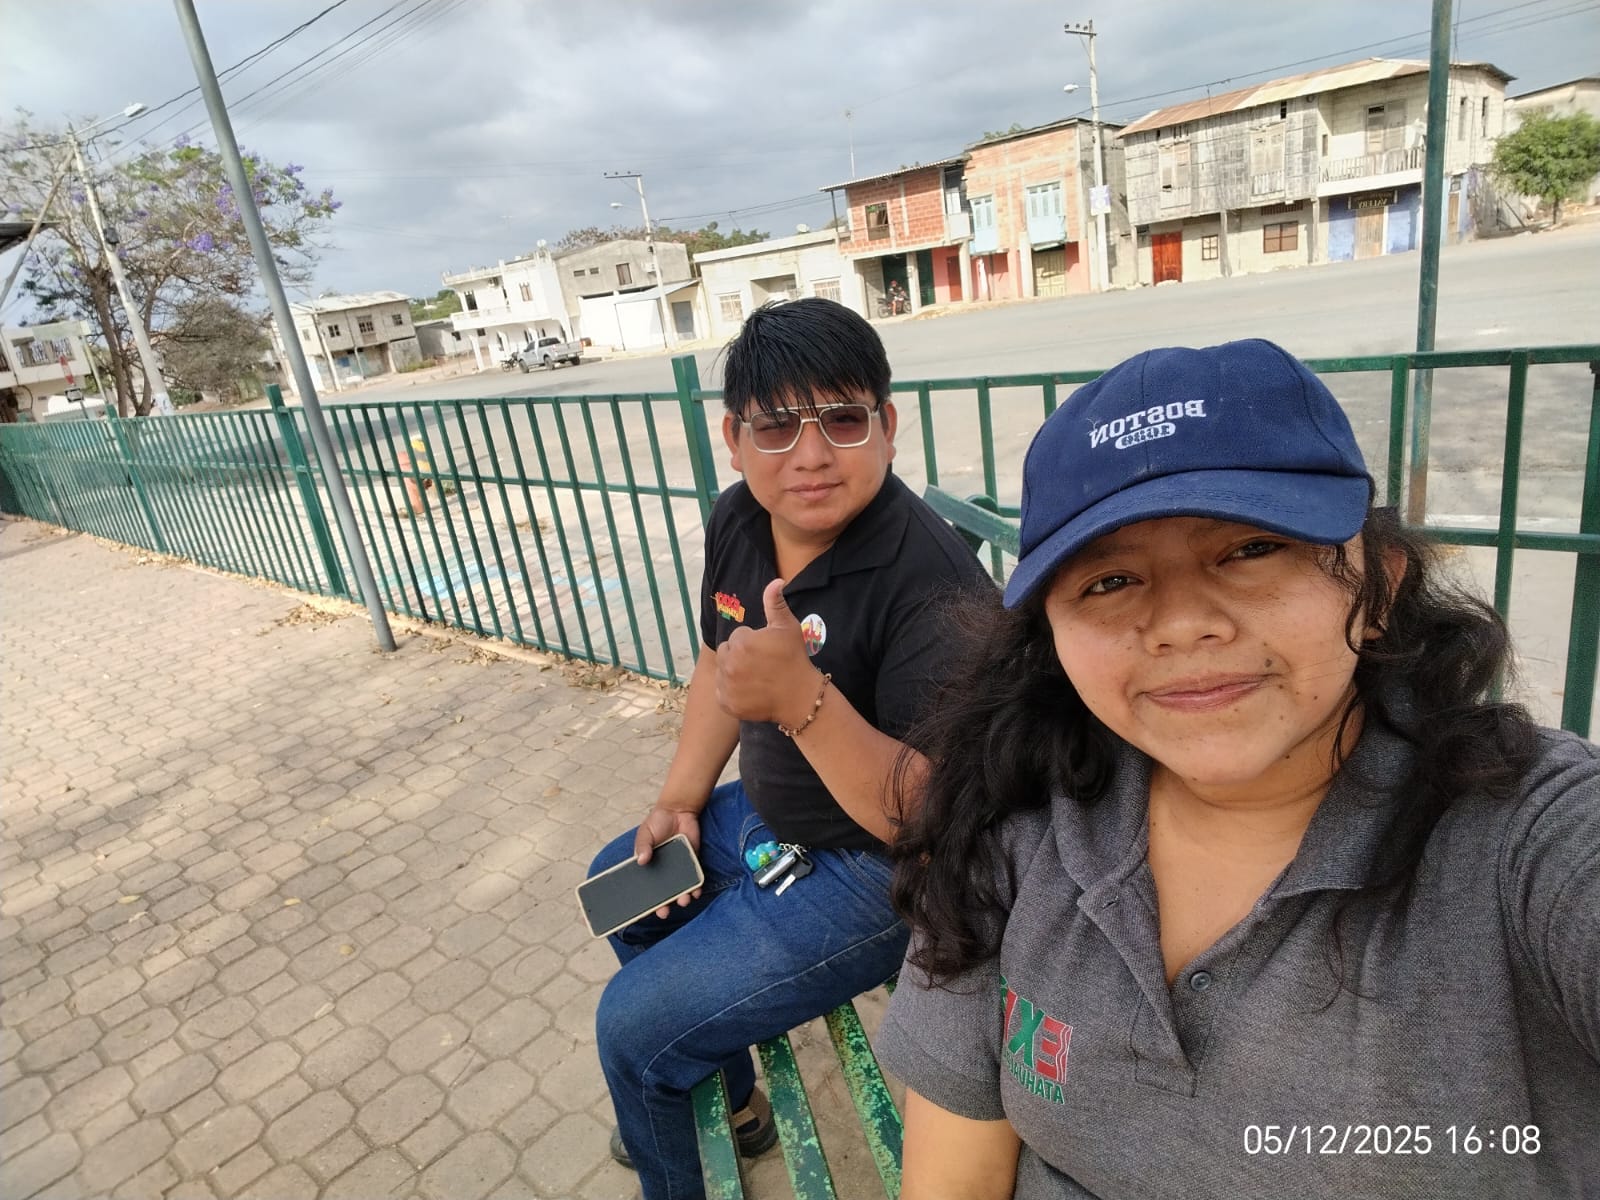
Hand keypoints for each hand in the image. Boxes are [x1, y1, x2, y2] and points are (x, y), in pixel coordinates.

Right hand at [633, 804, 701, 916]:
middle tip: (664, 912)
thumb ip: (642, 846)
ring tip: (682, 900)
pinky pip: (694, 879)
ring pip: (680, 889)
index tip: (644, 911)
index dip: (645, 901)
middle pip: (663, 893)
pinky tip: (695, 892)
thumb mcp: (645, 832)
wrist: (679, 810)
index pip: (646, 887)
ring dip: (681, 898)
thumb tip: (641, 861)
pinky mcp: (692, 862)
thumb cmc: (657, 822)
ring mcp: (679, 868)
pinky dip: (696, 887)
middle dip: (664, 905)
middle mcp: (664, 871)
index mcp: (650, 866)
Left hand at [716, 578, 817, 725]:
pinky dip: (732, 693)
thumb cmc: (794, 659)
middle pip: (726, 653)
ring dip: (733, 673)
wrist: (800, 697)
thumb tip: (776, 581)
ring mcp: (727, 686)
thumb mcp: (788, 628)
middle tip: (760, 664)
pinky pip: (722, 693)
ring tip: (755, 678)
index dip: (752, 642)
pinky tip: (750, 692)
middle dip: (739, 656)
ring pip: (722, 672)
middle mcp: (729, 664)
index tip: (767, 651)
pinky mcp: (727, 703)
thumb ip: (776, 604)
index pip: (737, 637)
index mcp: (741, 643)